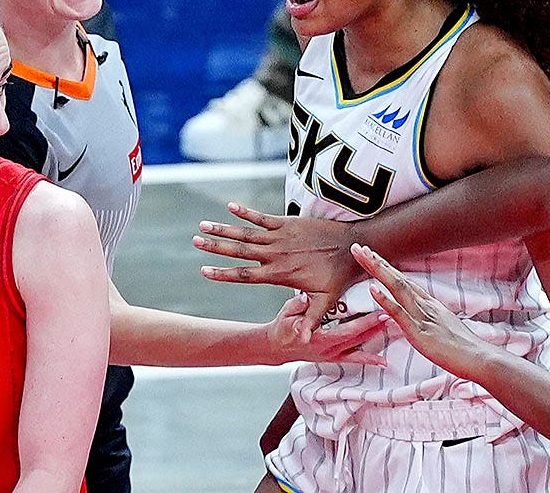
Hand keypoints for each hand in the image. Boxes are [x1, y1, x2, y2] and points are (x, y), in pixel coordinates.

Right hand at [195, 202, 359, 340]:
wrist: (353, 246)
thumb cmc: (339, 276)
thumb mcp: (325, 302)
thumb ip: (311, 320)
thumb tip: (303, 342)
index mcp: (280, 274)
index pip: (246, 275)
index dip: (224, 273)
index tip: (204, 271)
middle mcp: (277, 254)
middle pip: (240, 251)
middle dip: (216, 247)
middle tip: (195, 241)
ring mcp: (281, 237)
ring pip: (247, 233)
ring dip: (225, 228)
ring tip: (203, 224)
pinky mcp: (288, 223)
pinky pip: (263, 217)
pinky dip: (246, 212)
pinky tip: (230, 206)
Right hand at [265, 293, 385, 365]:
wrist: (275, 347)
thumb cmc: (281, 328)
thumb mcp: (285, 313)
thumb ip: (297, 306)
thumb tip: (305, 298)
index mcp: (319, 339)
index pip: (347, 331)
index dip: (365, 323)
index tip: (380, 312)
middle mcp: (327, 350)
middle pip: (358, 339)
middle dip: (377, 328)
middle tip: (395, 316)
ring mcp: (331, 355)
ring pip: (358, 348)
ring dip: (377, 339)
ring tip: (395, 330)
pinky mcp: (332, 357)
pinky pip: (353, 359)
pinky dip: (368, 360)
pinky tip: (383, 362)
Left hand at [351, 243, 486, 379]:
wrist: (479, 358)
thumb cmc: (463, 349)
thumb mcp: (444, 330)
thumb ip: (431, 321)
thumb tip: (420, 319)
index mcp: (430, 304)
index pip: (404, 281)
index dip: (386, 268)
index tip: (371, 256)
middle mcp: (425, 305)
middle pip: (397, 278)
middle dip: (376, 262)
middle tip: (358, 247)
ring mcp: (422, 316)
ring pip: (397, 288)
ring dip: (378, 271)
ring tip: (363, 256)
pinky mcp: (419, 331)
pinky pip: (399, 313)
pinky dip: (385, 299)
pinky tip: (372, 289)